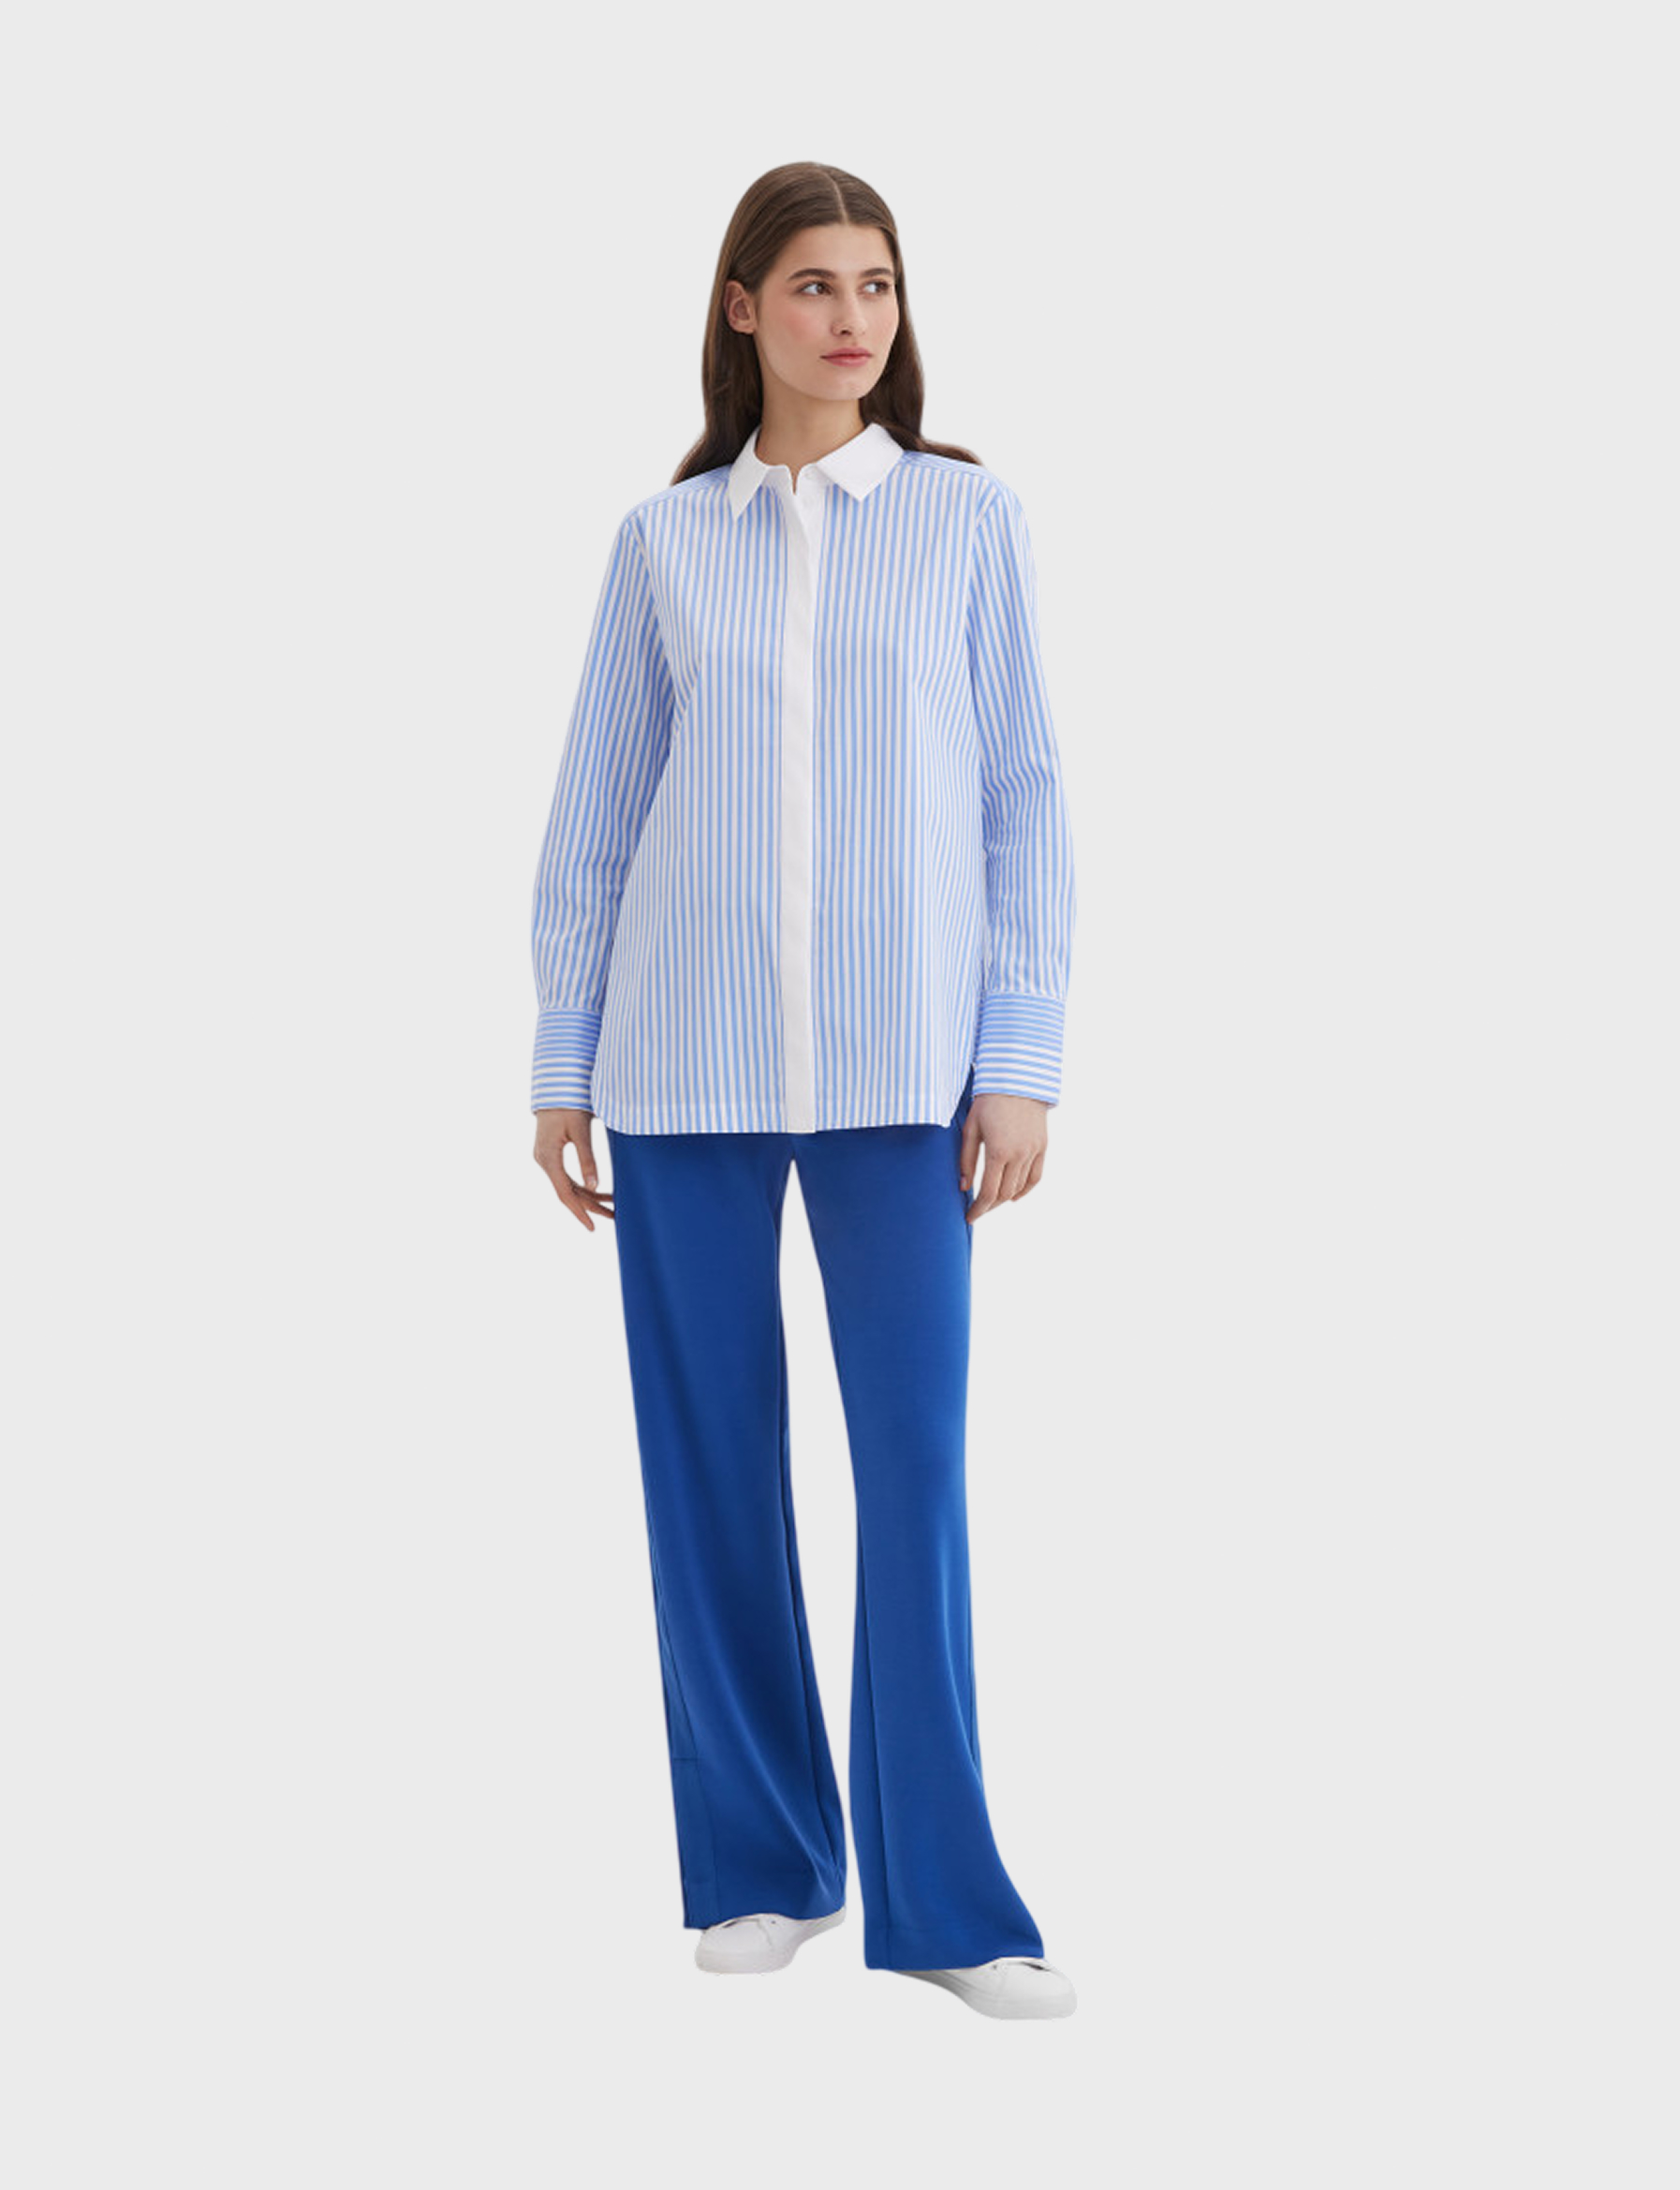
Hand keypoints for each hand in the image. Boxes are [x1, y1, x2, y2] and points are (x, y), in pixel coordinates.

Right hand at [533, 1107, 614, 1230]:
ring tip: (614, 1205)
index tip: (593, 1227)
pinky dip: (584, 1184)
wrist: (554, 1086)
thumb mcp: (581, 1130)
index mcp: (548, 1157)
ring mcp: (546, 1158)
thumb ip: (587, 1158)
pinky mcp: (551, 1154)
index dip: (580, 1211)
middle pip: (568, 1192)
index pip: (565, 1193)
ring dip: (590, 1196)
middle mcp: (544, 1160)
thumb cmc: (568, 1104)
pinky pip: (567, 1176)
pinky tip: (601, 1190)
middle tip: (615, 1216)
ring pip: (569, 1185)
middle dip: (591, 1206)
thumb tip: (595, 1184)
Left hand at [959, 1092, 1048, 1221]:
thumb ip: (967, 1160)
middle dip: (989, 1206)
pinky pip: (1036, 1177)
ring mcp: (1033, 1151)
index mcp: (998, 1152)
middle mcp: (1019, 1155)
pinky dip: (1025, 1190)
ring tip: (991, 1202)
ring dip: (1005, 1199)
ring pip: (1020, 1188)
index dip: (978, 1209)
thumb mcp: (971, 1129)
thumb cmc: (988, 1102)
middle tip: (977, 1210)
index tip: (969, 1218)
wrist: (1016, 1081)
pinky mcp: (1042, 1146)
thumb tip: (964, 1187)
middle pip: (1005, 1194)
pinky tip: (1014, 1196)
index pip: (989, 1193)